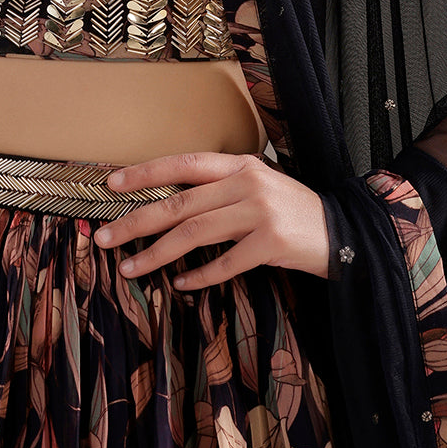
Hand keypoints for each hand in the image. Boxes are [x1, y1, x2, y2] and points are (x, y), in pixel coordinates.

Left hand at [92, 151, 328, 286]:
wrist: (343, 232)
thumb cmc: (290, 211)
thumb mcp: (256, 187)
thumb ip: (219, 189)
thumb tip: (167, 202)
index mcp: (239, 165)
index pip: (183, 163)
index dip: (146, 173)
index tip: (112, 184)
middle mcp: (247, 183)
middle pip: (179, 203)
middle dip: (136, 221)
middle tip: (103, 236)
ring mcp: (260, 212)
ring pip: (194, 234)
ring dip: (156, 253)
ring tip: (130, 268)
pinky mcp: (272, 243)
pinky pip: (225, 263)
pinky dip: (199, 276)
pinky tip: (180, 283)